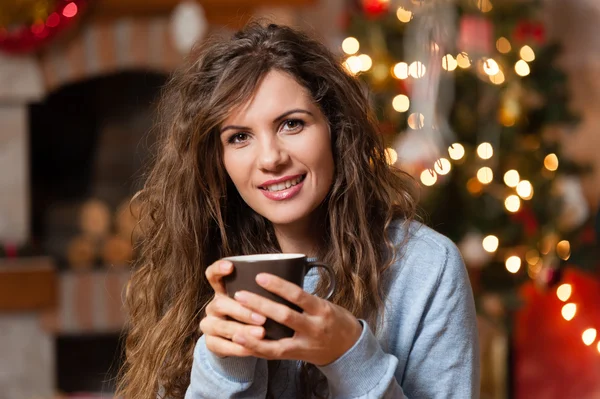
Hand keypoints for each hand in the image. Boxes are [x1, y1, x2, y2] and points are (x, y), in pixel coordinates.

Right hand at [199, 260, 267, 357]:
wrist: (241, 340)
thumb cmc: (255, 313)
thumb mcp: (257, 300)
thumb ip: (264, 291)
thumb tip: (288, 276)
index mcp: (223, 290)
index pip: (212, 274)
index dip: (218, 269)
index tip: (231, 267)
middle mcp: (214, 306)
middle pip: (220, 303)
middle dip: (242, 311)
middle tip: (263, 318)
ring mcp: (209, 324)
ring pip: (220, 326)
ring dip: (242, 330)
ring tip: (261, 333)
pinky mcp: (211, 343)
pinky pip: (220, 346)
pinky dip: (237, 349)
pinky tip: (251, 350)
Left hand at [230, 273, 362, 365]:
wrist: (349, 347)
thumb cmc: (334, 320)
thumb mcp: (324, 304)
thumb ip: (303, 299)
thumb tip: (277, 284)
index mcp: (321, 309)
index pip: (297, 295)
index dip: (278, 285)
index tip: (260, 276)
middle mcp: (314, 327)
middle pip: (284, 316)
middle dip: (260, 305)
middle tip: (240, 295)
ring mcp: (306, 344)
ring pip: (277, 341)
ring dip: (254, 333)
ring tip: (235, 324)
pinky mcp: (298, 356)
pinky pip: (275, 354)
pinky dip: (258, 348)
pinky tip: (242, 341)